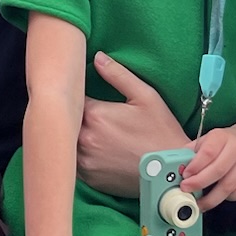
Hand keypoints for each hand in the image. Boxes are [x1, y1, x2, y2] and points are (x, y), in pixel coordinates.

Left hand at [76, 52, 185, 195]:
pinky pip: (73, 163)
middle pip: (64, 120)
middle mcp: (84, 139)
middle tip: (78, 108)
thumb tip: (97, 57)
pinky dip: (77, 154)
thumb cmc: (161, 131)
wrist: (171, 172)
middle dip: (69, 113)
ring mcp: (85, 161)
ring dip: (71, 135)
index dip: (73, 92)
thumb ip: (118, 75)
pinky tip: (92, 148)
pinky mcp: (89, 178)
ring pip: (66, 142)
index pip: (71, 97)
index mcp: (95, 115)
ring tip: (85, 129)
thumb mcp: (145, 96)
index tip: (78, 90)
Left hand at [182, 124, 235, 209]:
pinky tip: (220, 196)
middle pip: (218, 171)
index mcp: (222, 136)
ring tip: (199, 203)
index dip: (195, 167)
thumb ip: (192, 153)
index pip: (208, 152)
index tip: (184, 177)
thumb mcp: (208, 140)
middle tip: (187, 191)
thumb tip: (177, 168)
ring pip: (229, 186)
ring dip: (211, 199)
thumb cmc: (225, 143)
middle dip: (199, 184)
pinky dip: (228, 198)